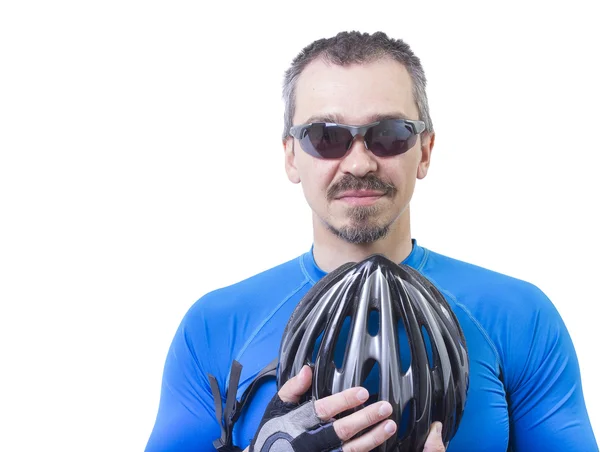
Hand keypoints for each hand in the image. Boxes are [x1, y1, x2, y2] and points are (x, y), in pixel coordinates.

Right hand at [246, 364, 445, 451]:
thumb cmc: (273, 432)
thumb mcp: (277, 407)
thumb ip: (292, 389)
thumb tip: (307, 370)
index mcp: (298, 423)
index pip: (323, 410)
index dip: (343, 401)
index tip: (363, 392)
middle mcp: (311, 442)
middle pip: (341, 431)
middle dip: (365, 420)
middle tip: (385, 408)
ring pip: (351, 450)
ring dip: (372, 438)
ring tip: (390, 426)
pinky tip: (380, 444)